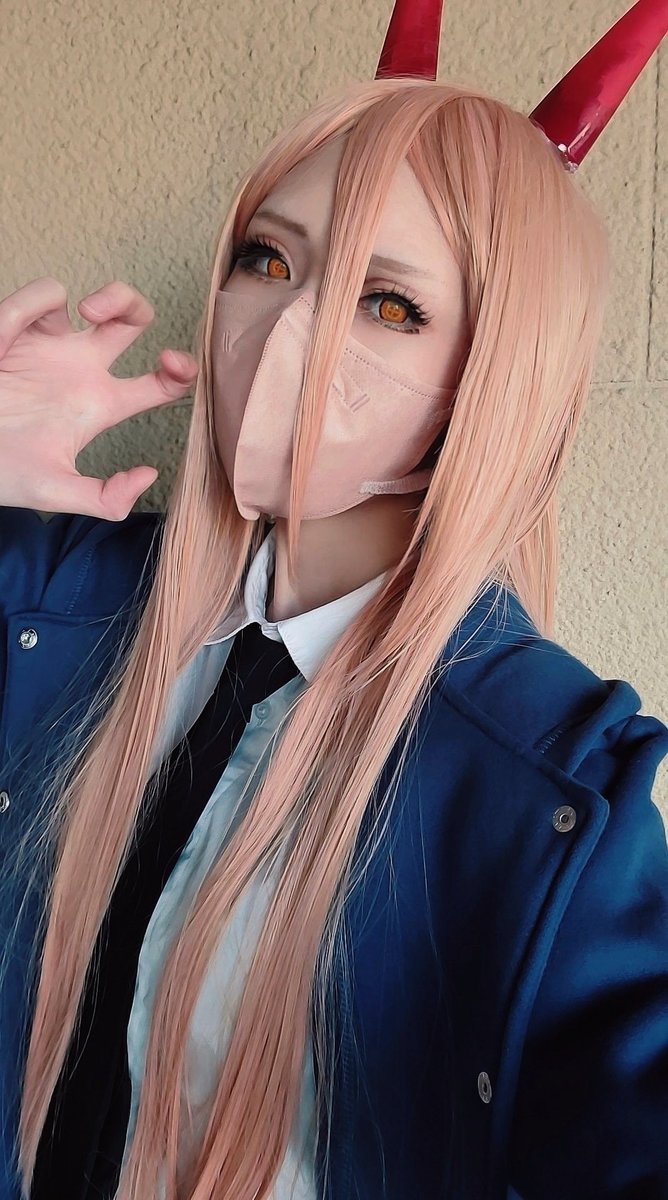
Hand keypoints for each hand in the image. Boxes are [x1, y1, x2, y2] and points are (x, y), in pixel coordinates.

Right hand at [0, 276, 198, 518]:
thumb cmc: (3, 471)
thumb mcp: (57, 491)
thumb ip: (104, 498)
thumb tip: (149, 475)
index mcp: (100, 404)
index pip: (160, 383)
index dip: (181, 371)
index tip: (172, 363)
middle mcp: (81, 369)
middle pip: (130, 319)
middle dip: (134, 304)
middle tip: (115, 320)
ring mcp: (49, 346)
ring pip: (82, 295)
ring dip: (95, 295)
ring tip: (85, 313)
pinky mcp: (14, 330)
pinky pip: (38, 299)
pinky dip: (29, 308)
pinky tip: (13, 340)